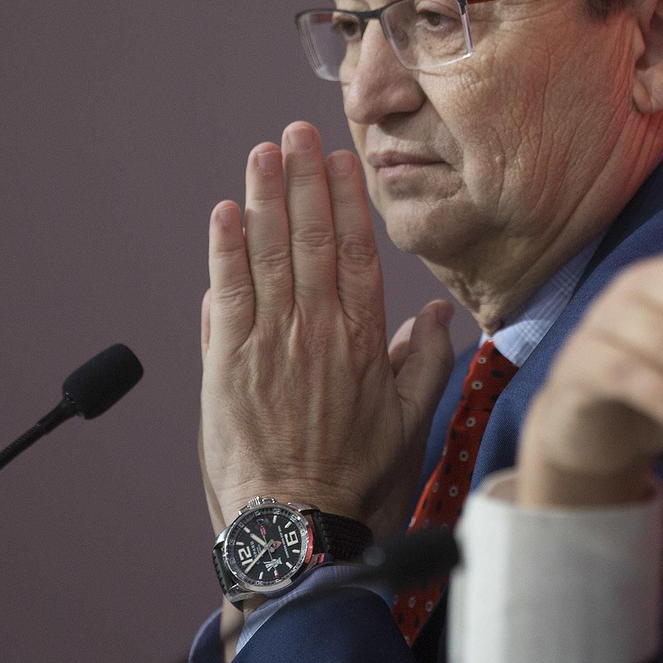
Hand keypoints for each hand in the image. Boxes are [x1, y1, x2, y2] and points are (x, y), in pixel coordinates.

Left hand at [199, 120, 456, 538]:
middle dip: (303, 180)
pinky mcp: (225, 365)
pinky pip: (226, 293)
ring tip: (263, 153)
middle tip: (297, 132)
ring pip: (267, 255)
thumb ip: (424, 361)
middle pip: (310, 239)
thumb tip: (436, 314)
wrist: (298, 530)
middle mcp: (317, 332)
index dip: (347, 201)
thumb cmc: (356, 483)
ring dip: (264, 198)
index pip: (356, 253)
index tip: (342, 160)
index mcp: (363, 342)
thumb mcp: (410, 423)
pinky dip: (225, 250)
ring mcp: (269, 345)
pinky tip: (225, 212)